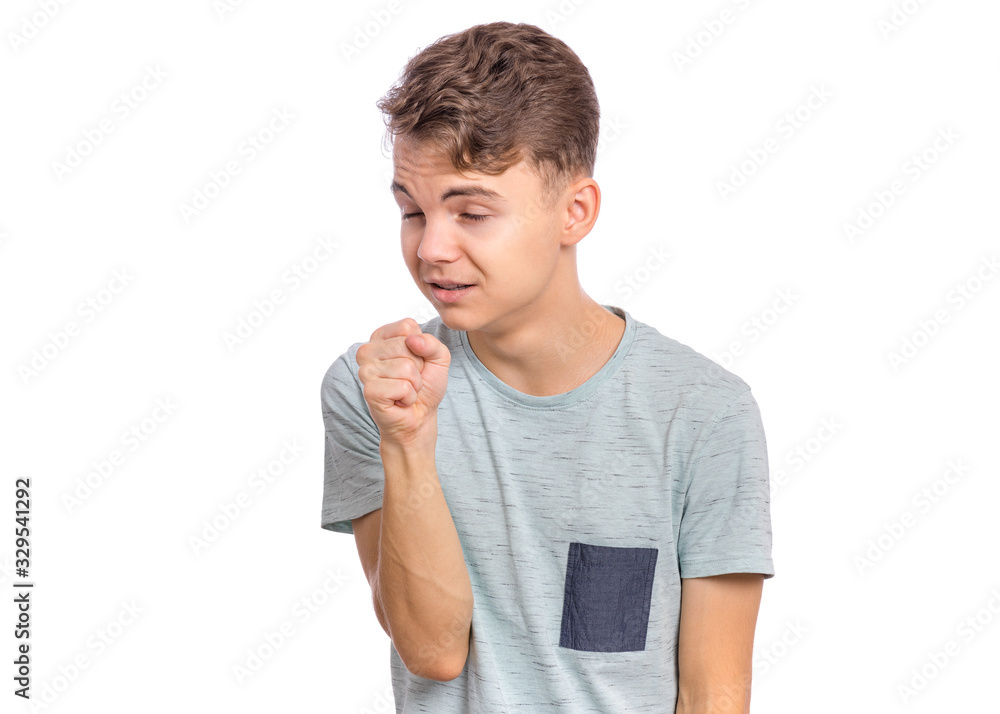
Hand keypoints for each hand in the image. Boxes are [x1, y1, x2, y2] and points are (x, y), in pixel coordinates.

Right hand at [356, 318, 450, 447]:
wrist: (420, 417)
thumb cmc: (425, 386)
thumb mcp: (438, 358)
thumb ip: (432, 343)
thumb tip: (413, 340)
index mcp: (381, 337)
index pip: (407, 326)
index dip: (420, 346)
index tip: (415, 361)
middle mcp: (367, 350)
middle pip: (406, 345)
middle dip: (418, 367)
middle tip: (410, 379)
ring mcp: (365, 371)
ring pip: (405, 366)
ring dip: (414, 383)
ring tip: (405, 390)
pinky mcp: (369, 391)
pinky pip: (403, 387)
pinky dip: (409, 396)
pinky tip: (400, 401)